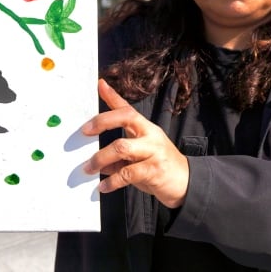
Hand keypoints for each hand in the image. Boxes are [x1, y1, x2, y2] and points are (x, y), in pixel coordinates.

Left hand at [82, 79, 188, 208]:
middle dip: (102, 122)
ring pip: (122, 147)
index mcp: (146, 127)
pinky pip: (127, 174)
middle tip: (84, 132)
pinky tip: (103, 187)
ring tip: (89, 168)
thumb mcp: (141, 152)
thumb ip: (120, 154)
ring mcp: (154, 151)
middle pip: (126, 118)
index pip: (128, 108)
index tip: (99, 85)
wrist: (186, 182)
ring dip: (101, 158)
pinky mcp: (154, 170)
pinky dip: (112, 181)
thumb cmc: (158, 165)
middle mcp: (151, 134)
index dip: (113, 96)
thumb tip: (97, 162)